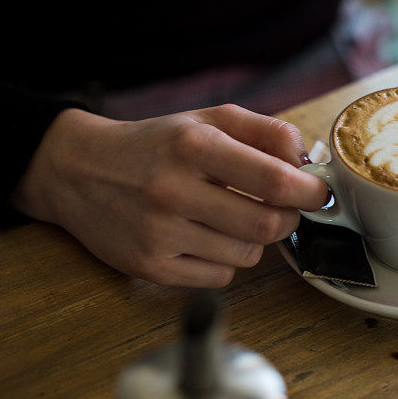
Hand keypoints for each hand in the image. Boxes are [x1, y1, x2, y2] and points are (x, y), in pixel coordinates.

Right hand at [10, 104, 326, 286]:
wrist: (78, 171)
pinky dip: (225, 261)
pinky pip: (219, 278)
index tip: (319, 193)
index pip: (275, 181)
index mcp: (194, 146)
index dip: (310, 191)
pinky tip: (204, 237)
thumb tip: (307, 160)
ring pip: (247, 256)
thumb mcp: (207, 119)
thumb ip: (264, 131)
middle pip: (267, 225)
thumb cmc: (153, 145)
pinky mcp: (150, 267)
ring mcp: (160, 234)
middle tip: (281, 207)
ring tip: (231, 218)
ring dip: (253, 240)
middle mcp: (174, 190)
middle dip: (287, 218)